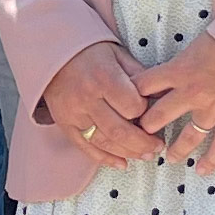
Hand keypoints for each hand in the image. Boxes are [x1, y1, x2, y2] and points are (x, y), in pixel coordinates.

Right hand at [43, 43, 158, 168]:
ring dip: (128, 153)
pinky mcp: (65, 124)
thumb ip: (140, 76)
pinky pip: (86, 148)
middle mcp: (87, 98)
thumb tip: (163, 95)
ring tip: (146, 155)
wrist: (52, 52)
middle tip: (158, 146)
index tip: (152, 112)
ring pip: (105, 143)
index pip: (132, 106)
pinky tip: (122, 163)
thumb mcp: (118, 54)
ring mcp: (74, 113)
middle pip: (120, 131)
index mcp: (103, 77)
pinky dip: (105, 159)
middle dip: (143, 143)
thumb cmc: (89, 51)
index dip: (146, 112)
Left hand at [134, 35, 214, 174]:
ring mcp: (214, 109)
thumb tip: (176, 56)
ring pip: (187, 136)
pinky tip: (202, 171)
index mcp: (179, 69)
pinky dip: (211, 160)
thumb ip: (185, 54)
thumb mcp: (202, 38)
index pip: (143, 86)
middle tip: (140, 136)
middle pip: (157, 117)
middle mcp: (191, 93)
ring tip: (168, 158)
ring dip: (175, 149)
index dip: (130, 97)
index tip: (123, 105)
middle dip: (146, 128)